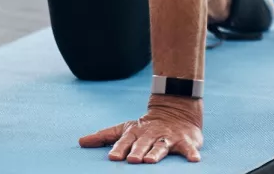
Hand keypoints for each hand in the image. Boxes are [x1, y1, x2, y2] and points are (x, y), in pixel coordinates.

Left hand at [79, 96, 202, 163]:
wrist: (173, 111)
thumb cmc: (144, 127)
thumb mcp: (123, 129)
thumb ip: (103, 136)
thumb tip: (80, 142)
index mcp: (134, 133)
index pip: (124, 141)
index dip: (118, 149)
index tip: (112, 157)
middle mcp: (149, 134)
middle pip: (142, 144)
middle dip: (136, 152)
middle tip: (131, 160)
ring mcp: (167, 137)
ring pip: (161, 146)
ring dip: (156, 153)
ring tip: (150, 161)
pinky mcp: (184, 141)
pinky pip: (188, 148)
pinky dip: (191, 153)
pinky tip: (194, 160)